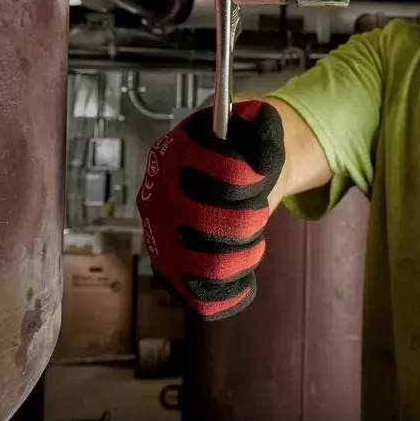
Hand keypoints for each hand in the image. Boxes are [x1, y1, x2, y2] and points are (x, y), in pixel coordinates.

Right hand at [135, 100, 284, 318]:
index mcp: (173, 154)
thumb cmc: (241, 153)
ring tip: (251, 240)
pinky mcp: (173, 272)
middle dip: (251, 218)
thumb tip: (263, 120)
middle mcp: (157, 199)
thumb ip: (262, 126)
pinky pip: (205, 300)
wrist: (227, 175)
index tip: (262, 176)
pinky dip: (235, 291)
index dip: (254, 180)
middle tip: (256, 210)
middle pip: (217, 225)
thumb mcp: (253, 128)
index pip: (227, 176)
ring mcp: (160, 239)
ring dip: (246, 254)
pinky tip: (244, 274)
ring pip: (213, 266)